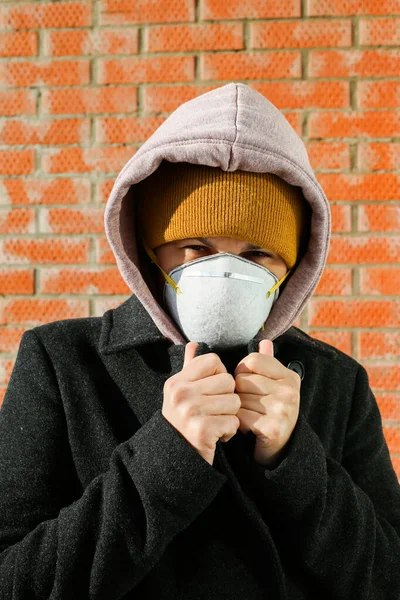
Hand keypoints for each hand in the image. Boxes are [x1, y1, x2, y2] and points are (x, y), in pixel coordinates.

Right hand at [162, 342, 240, 466]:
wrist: (175, 458)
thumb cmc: (183, 422)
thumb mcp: (181, 393)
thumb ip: (190, 368)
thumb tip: (193, 344)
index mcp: (177, 382)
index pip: (213, 360)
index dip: (219, 374)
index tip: (212, 390)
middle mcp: (181, 394)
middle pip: (228, 381)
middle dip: (228, 398)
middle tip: (215, 411)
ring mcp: (190, 412)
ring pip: (234, 402)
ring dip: (230, 416)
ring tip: (216, 423)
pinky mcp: (202, 431)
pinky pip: (233, 422)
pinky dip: (229, 431)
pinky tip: (216, 436)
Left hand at [234, 339, 300, 468]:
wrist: (282, 448)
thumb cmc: (271, 411)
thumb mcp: (274, 384)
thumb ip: (267, 362)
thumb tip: (265, 341)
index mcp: (289, 376)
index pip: (252, 360)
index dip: (241, 371)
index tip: (247, 383)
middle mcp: (289, 391)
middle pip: (243, 380)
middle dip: (239, 392)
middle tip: (249, 404)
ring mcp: (283, 409)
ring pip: (240, 398)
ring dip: (238, 409)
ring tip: (249, 415)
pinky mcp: (273, 428)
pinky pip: (240, 416)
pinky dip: (238, 423)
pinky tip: (248, 427)